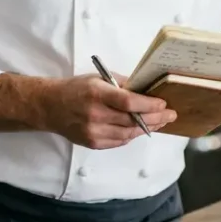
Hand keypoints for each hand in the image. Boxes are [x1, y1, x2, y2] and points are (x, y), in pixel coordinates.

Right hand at [40, 74, 176, 148]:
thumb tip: (146, 89)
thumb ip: (122, 84)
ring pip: (129, 133)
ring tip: (161, 122)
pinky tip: (143, 129)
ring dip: (148, 128)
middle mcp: (95, 115)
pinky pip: (119, 141)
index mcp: (97, 94)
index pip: (129, 102)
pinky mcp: (92, 143)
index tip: (164, 103)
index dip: (149, 105)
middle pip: (132, 120)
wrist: (50, 107)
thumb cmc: (76, 89)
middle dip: (156, 118)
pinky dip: (133, 135)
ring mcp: (93, 132)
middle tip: (171, 115)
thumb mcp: (98, 78)